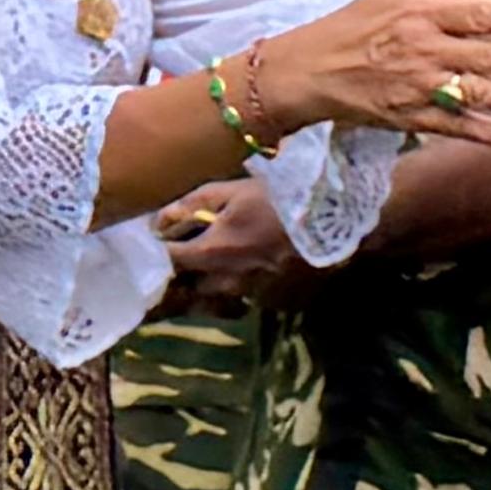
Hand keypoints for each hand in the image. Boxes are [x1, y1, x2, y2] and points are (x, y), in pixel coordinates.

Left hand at [166, 182, 314, 309]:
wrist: (336, 219)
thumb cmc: (280, 198)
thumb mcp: (233, 190)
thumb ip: (191, 205)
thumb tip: (156, 221)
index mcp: (211, 252)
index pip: (168, 261)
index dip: (157, 252)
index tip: (154, 242)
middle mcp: (226, 281)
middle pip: (189, 287)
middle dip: (182, 275)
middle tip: (180, 258)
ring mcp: (251, 294)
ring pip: (217, 296)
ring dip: (209, 285)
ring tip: (212, 268)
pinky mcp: (274, 299)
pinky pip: (244, 297)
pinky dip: (237, 286)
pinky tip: (246, 270)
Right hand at [271, 0, 490, 143]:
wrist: (309, 70)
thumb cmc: (360, 22)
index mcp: (422, 12)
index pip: (476, 14)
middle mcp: (421, 49)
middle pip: (482, 58)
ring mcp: (415, 87)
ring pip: (473, 96)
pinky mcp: (408, 117)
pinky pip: (451, 127)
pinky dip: (483, 132)